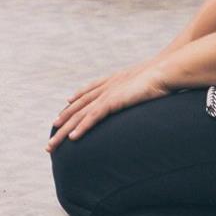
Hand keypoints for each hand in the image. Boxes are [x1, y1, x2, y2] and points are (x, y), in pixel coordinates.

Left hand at [47, 63, 170, 150]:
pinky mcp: (113, 101)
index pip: (87, 93)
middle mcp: (105, 87)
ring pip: (79, 115)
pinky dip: (82, 127)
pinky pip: (93, 116)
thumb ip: (139, 87)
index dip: (75, 102)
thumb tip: (144, 91)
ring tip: (52, 145)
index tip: (64, 111)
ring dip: (64, 131)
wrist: (165, 70)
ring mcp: (107, 94)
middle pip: (77, 107)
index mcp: (112, 81)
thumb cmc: (161, 76)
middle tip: (50, 140)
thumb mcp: (146, 82)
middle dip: (62, 123)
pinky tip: (72, 138)